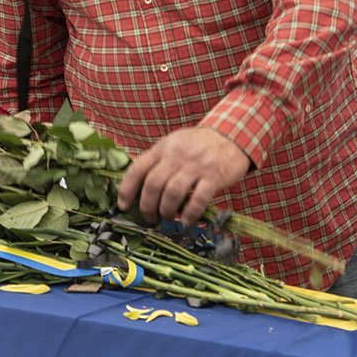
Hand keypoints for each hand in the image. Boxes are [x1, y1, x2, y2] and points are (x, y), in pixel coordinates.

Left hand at [117, 127, 250, 226]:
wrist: (233, 134)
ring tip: (166, 218)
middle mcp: (177, 155)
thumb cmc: (199, 144)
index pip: (138, 168)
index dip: (127, 189)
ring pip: (172, 192)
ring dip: (166, 210)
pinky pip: (198, 199)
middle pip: (153, 183)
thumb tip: (139, 188)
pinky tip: (186, 221)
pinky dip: (190, 214)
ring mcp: (196, 165)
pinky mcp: (215, 175)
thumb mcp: (174, 144)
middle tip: (149, 217)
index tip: (123, 205)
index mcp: (163, 147)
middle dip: (147, 205)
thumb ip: (159, 161)